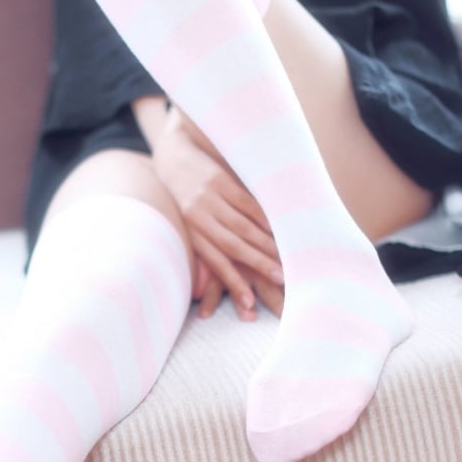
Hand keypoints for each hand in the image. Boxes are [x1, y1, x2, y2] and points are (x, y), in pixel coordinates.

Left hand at [152, 106, 283, 318]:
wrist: (175, 158)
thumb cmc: (185, 200)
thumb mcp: (188, 226)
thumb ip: (202, 252)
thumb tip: (203, 292)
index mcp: (192, 233)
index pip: (216, 263)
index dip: (234, 283)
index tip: (250, 303)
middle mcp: (199, 218)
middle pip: (233, 247)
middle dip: (258, 265)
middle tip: (281, 279)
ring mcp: (210, 198)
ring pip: (243, 226)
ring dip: (266, 242)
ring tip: (286, 256)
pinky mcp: (220, 181)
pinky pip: (247, 203)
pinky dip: (263, 216)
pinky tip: (279, 228)